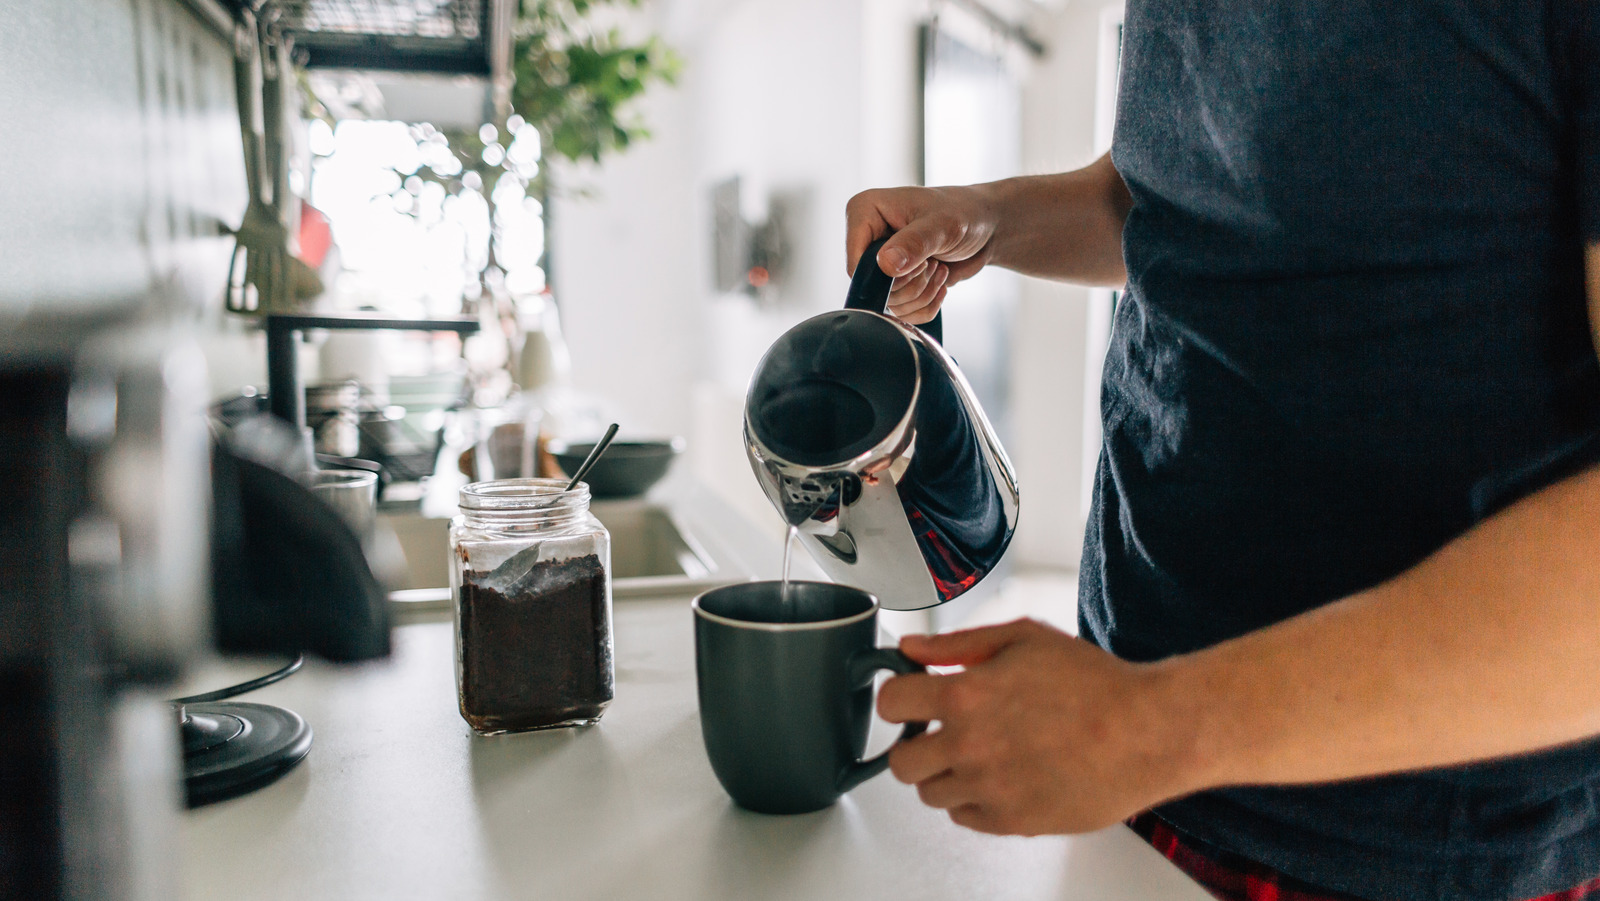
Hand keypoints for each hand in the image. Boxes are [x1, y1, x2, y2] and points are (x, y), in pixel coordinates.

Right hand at [844, 185, 1000, 323]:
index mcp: (865, 211)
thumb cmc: (963, 212)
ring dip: (922, 293)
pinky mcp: (894, 282)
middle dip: (911, 283)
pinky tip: (939, 281)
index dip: (886, 274)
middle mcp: (866, 238)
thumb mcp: (941, 225)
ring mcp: (880, 262)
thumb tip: (885, 265)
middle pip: (872, 287)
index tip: (919, 262)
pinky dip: (926, 304)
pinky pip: (902, 312)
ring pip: (888, 303)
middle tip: (933, 262)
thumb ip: (913, 244)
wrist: (984, 226)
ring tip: (938, 267)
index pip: (856, 262)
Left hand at [877, 619, 1202, 835]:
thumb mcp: (1024, 639)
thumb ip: (958, 644)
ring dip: (945, 774)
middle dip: (914, 743)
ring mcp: (990, 789)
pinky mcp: (1013, 821)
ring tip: (981, 753)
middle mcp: (970, 746)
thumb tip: (912, 649)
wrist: (1147, 732)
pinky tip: (1001, 776)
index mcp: (967, 696)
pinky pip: (965, 818)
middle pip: (900, 762)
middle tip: (940, 732)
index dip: (898, 697)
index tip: (911, 698)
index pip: (889, 704)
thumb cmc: (1095, 684)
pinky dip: (974, 800)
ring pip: (931, 794)